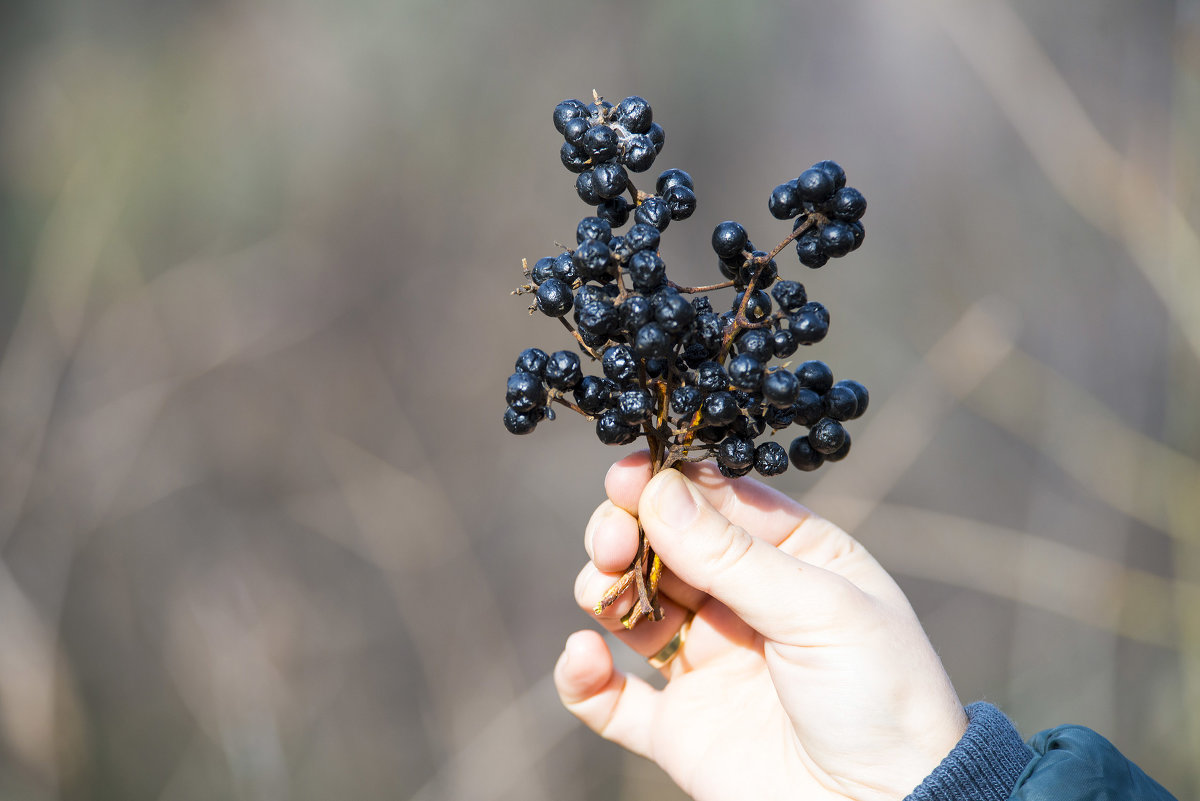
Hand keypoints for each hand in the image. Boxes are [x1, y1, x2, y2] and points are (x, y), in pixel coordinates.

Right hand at [554, 452, 967, 800]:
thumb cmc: (881, 700)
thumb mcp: (820, 611)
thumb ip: (733, 556)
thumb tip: (658, 491)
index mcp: (791, 558)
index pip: (716, 502)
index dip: (668, 484)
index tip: (627, 475)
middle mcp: (743, 603)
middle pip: (662, 546)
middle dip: (626, 532)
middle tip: (611, 540)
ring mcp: (708, 663)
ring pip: (630, 607)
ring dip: (603, 589)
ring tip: (603, 593)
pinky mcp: (679, 727)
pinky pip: (612, 697)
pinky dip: (583, 675)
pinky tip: (582, 658)